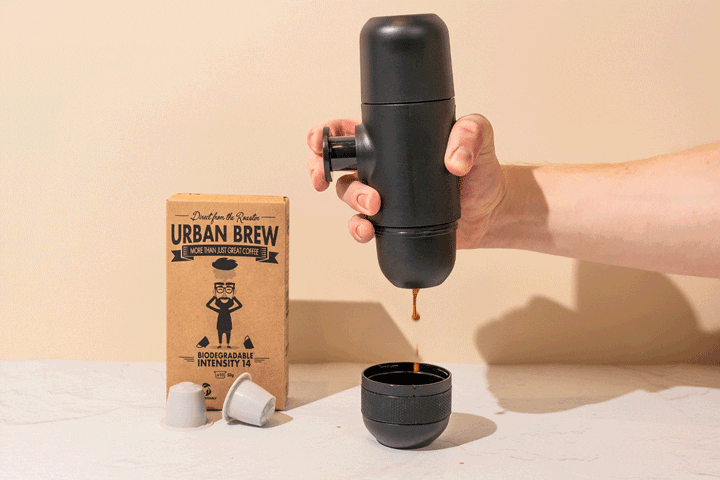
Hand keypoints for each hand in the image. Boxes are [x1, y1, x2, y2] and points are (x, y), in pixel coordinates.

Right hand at [307, 114, 505, 248]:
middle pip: (338, 165)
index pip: (349, 131)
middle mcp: (381, 168)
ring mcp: (384, 197)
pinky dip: (359, 230)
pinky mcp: (390, 224)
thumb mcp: (480, 138)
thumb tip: (454, 160)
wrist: (492, 211)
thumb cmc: (482, 170)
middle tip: (325, 178)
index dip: (325, 134)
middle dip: (320, 169)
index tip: (318, 140)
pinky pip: (364, 227)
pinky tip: (368, 232)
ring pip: (348, 197)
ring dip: (351, 201)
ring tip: (372, 206)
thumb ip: (470, 134)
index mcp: (392, 141)